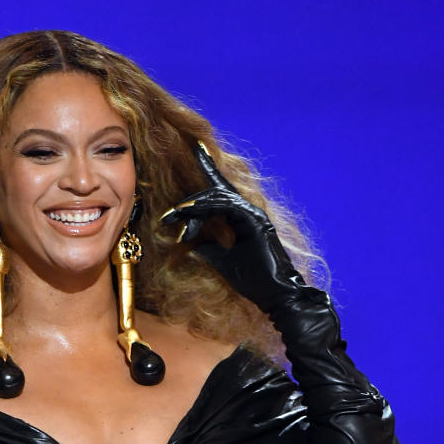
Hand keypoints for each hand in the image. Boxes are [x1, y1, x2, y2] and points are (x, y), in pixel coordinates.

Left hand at [163, 144, 347, 360]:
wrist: (274, 295)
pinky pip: (228, 206)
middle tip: (169, 216)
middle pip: (214, 192)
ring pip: (219, 197)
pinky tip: (191, 213)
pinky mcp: (256, 221)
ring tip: (176, 214)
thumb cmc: (252, 280)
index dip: (208, 167)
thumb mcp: (221, 261)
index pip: (220, 190)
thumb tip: (189, 243)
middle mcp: (248, 211)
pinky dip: (208, 207)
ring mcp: (253, 214)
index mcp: (241, 218)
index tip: (195, 148)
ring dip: (194, 206)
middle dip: (190, 203)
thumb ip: (207, 248)